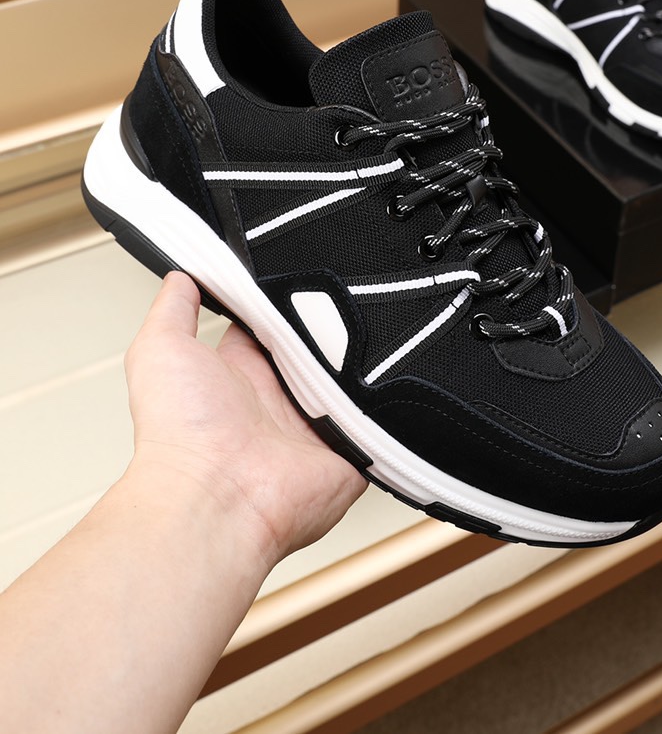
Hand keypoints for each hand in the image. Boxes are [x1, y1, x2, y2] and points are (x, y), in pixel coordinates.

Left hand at [125, 272, 366, 568]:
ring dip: (366, 356)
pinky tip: (397, 370)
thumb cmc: (180, 435)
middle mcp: (280, 400)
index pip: (275, 325)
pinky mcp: (350, 450)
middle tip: (351, 292)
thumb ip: (173, 309)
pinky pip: (383, 419)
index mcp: (242, 374)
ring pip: (356, 377)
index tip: (305, 265)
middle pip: (322, 347)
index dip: (289, 297)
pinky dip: (390, 400)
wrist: (215, 498)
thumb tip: (181, 276)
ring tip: (380, 323)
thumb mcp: (160, 350)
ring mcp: (318, 426)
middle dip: (336, 322)